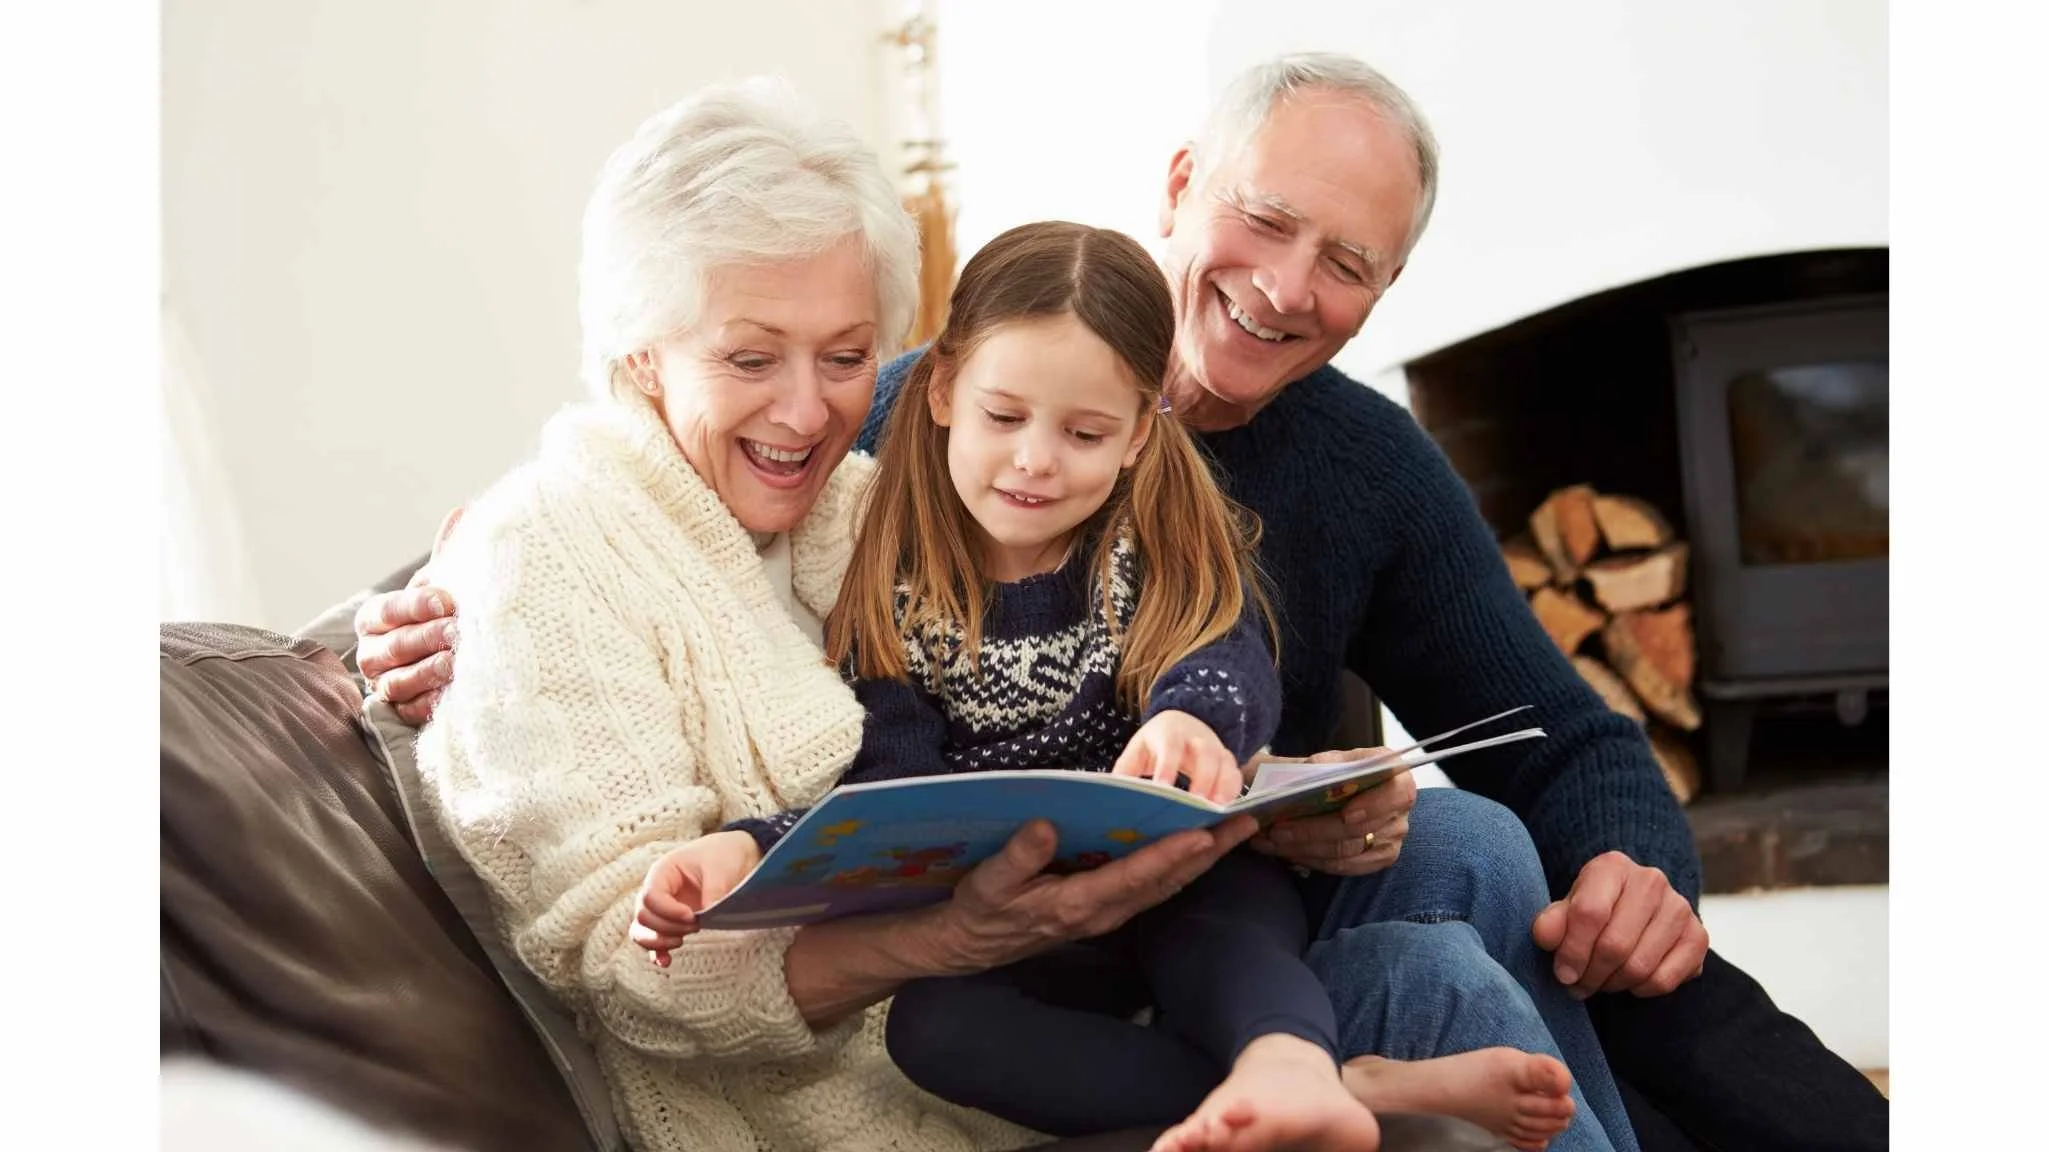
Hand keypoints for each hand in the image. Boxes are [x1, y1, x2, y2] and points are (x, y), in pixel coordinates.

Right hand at [356, 506, 464, 725]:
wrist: (450, 656)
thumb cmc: (443, 615)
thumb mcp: (446, 585)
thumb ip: (450, 555)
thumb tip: (464, 512)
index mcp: (377, 616)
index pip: (388, 609)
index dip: (415, 604)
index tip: (448, 600)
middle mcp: (372, 652)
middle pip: (392, 646)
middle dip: (425, 637)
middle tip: (457, 630)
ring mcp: (383, 684)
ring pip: (397, 681)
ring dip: (427, 672)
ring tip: (456, 663)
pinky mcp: (399, 712)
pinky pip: (409, 712)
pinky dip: (429, 704)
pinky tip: (451, 696)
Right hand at [630, 831, 762, 967]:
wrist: (735, 857)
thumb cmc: (724, 855)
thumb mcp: (720, 867)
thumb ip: (713, 890)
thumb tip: (708, 914)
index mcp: (663, 871)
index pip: (650, 897)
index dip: (668, 911)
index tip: (692, 916)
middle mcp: (657, 890)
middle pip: (643, 916)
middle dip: (667, 927)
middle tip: (696, 925)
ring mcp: (662, 908)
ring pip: (641, 931)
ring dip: (658, 941)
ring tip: (681, 941)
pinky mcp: (671, 923)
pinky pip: (653, 941)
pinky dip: (657, 953)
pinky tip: (666, 962)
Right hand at [926, 816, 1256, 973]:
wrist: (973, 945)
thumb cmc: (981, 910)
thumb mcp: (988, 882)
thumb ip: (1018, 857)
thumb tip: (1045, 827)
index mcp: (1078, 904)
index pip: (1134, 876)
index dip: (1170, 854)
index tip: (1203, 833)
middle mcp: (1103, 912)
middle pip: (1167, 882)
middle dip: (1208, 853)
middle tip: (1246, 823)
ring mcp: (1108, 913)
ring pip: (1167, 886)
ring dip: (1203, 860)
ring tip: (1236, 831)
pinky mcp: (1106, 908)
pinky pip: (1154, 887)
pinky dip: (1181, 866)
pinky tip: (1197, 848)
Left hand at [1113, 710, 1242, 805]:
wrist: (1183, 722)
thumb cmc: (1156, 743)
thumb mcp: (1138, 749)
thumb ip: (1126, 770)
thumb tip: (1113, 794)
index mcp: (1170, 734)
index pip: (1170, 748)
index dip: (1167, 767)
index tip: (1163, 788)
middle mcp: (1197, 739)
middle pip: (1205, 754)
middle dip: (1203, 778)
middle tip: (1198, 804)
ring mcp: (1216, 749)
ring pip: (1225, 764)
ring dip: (1223, 787)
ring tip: (1218, 811)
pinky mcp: (1228, 762)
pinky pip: (1236, 776)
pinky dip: (1234, 792)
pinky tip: (1228, 811)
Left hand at [1245, 747, 1415, 875]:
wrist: (1346, 790)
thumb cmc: (1338, 770)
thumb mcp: (1333, 759)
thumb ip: (1323, 764)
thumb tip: (1309, 771)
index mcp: (1396, 775)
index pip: (1396, 793)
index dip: (1373, 805)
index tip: (1346, 814)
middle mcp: (1400, 808)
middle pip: (1359, 829)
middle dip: (1313, 830)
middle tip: (1277, 829)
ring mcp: (1392, 836)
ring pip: (1346, 851)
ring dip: (1304, 848)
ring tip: (1271, 840)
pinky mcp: (1380, 858)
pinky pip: (1344, 866)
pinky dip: (1312, 860)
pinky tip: (1287, 851)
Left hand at [1530, 850, 1708, 999]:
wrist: (1636, 906)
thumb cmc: (1595, 908)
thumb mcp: (1567, 908)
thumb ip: (1552, 921)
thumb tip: (1544, 935)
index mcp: (1613, 866)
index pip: (1590, 913)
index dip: (1572, 951)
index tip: (1562, 973)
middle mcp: (1651, 881)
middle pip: (1615, 945)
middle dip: (1590, 974)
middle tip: (1577, 985)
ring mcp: (1680, 907)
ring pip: (1639, 967)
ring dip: (1612, 984)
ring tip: (1599, 982)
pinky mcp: (1698, 936)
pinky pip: (1664, 980)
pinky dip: (1640, 990)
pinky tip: (1628, 981)